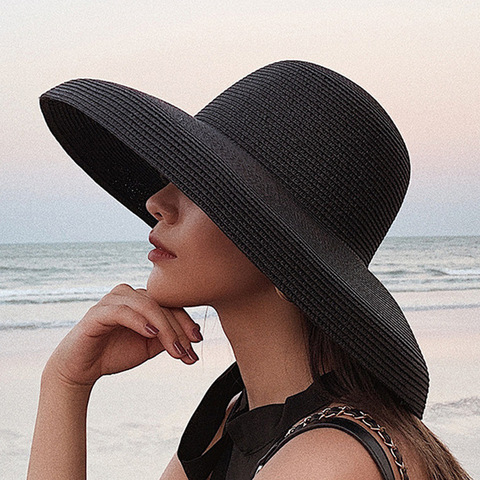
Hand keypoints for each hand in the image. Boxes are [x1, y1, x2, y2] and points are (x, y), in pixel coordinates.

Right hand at [44, 283, 202, 386]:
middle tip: (188, 351)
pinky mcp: (98, 312)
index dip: (186, 322)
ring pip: (147, 306)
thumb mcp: (149, 346)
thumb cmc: (115, 354)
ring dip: (164, 328)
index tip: (198, 341)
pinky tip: (152, 334)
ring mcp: (113, 300)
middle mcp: (129, 295)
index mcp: (142, 300)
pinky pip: (123, 311)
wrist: (81, 369)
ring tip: (175, 349)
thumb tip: (193, 336)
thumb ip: (167, 337)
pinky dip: (140, 322)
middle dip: (178, 329)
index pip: (170, 305)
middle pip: (162, 305)